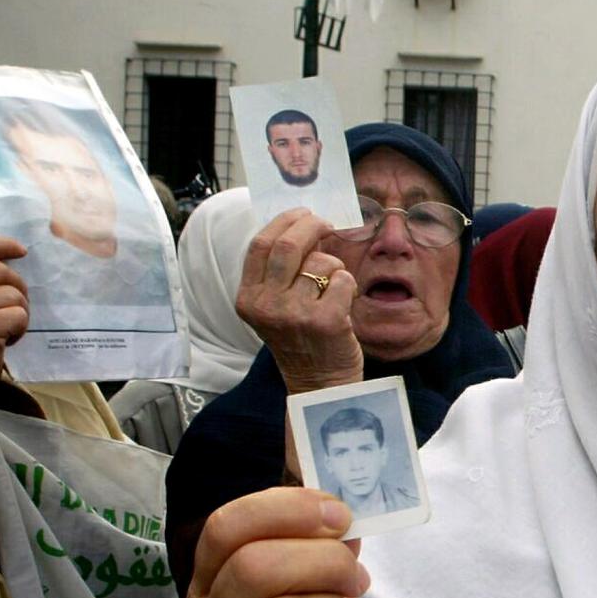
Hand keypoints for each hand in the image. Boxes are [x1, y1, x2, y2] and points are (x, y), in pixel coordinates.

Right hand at [0, 236, 28, 401]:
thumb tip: (8, 256)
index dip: (0, 244)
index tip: (21, 251)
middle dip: (14, 289)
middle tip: (8, 313)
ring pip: (14, 292)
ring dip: (17, 312)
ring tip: (0, 331)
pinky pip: (20, 315)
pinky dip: (19, 329)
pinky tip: (3, 343)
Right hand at [235, 210, 361, 394]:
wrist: (320, 383)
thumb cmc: (301, 338)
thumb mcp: (275, 306)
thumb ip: (280, 270)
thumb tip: (305, 222)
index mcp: (248, 299)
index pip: (260, 244)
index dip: (284, 221)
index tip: (302, 213)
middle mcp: (266, 306)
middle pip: (289, 244)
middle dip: (313, 225)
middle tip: (327, 225)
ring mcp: (295, 314)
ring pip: (321, 261)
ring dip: (334, 266)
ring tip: (333, 288)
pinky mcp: (325, 321)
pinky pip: (343, 278)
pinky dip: (348, 284)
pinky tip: (343, 302)